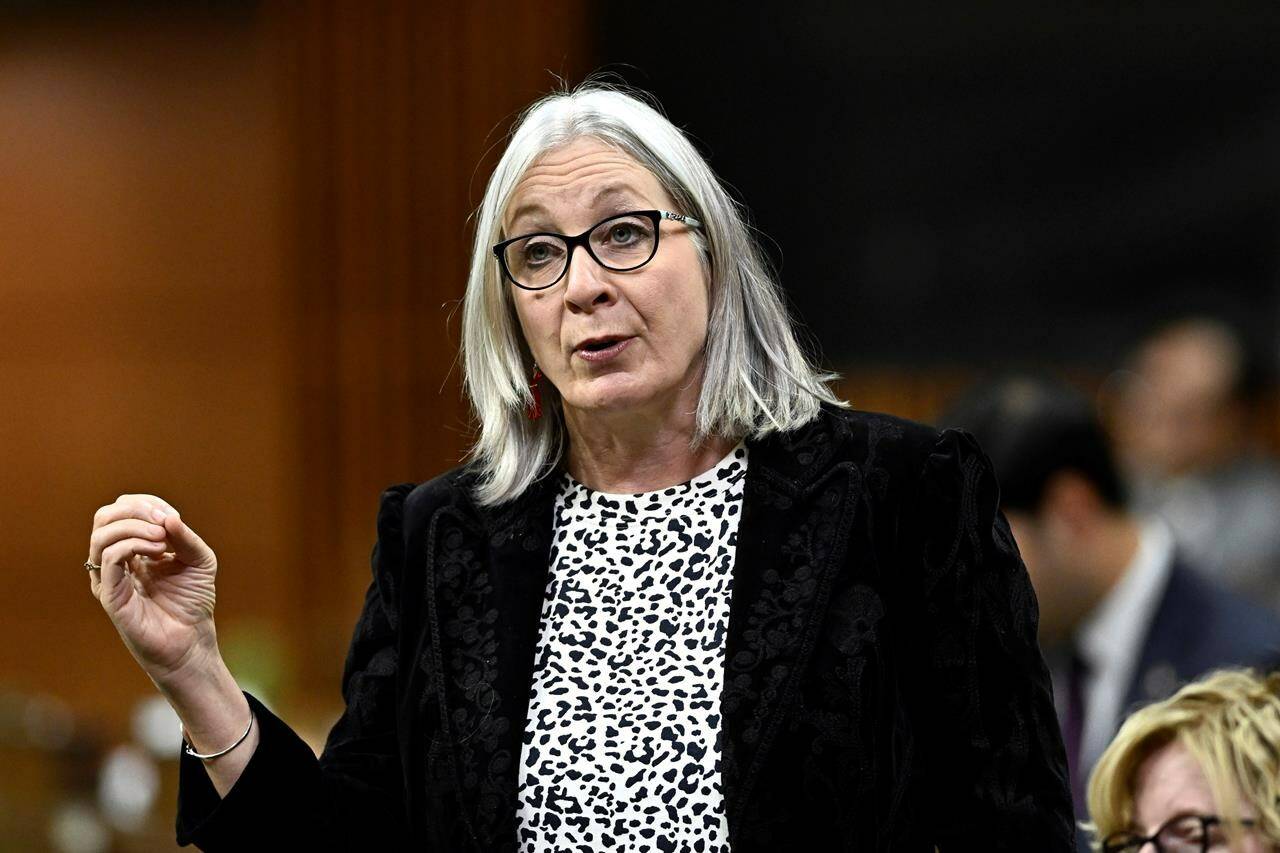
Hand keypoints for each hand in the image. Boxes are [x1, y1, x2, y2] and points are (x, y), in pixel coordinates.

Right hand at [88, 494, 220, 687]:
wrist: (191, 641)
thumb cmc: (193, 602)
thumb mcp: (200, 560)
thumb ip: (185, 536)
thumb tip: (168, 516)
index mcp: (134, 549)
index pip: (123, 510)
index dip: (147, 505)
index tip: (172, 517)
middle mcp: (116, 561)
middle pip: (105, 517)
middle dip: (135, 509)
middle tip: (163, 523)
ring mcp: (110, 578)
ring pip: (102, 534)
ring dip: (135, 526)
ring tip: (162, 540)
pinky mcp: (110, 595)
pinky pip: (108, 558)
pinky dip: (133, 544)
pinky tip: (158, 552)